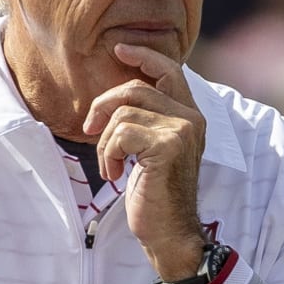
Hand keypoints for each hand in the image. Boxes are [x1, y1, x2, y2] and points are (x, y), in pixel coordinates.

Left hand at [83, 43, 205, 279]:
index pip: (170, 70)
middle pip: (134, 89)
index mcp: (190, 116)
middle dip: (103, 108)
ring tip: (110, 166)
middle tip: (91, 131)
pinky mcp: (167, 147)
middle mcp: (192, 119)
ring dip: (105, 143)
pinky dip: (108, 154)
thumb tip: (113, 99)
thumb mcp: (151, 150)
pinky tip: (115, 174)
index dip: (143, 56)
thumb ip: (146, 120)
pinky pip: (120, 134)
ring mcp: (182, 131)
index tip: (118, 50)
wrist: (169, 233)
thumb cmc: (155, 194)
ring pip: (122, 114)